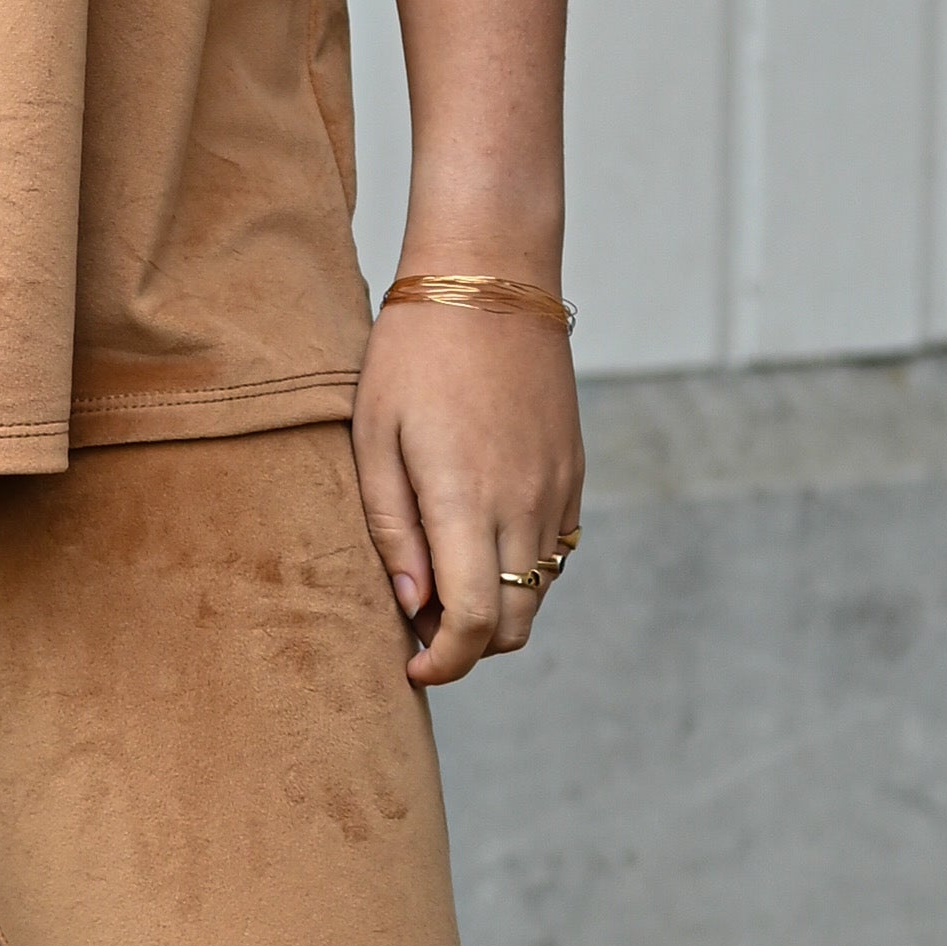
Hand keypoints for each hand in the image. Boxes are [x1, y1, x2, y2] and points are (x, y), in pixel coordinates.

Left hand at [351, 299, 583, 689]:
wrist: (490, 277)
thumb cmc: (413, 353)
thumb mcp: (374, 438)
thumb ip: (392, 530)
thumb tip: (413, 608)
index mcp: (467, 500)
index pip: (474, 623)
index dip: (444, 663)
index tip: (412, 667)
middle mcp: (524, 504)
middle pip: (514, 622)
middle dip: (468, 647)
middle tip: (419, 629)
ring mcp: (556, 488)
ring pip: (539, 590)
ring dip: (497, 608)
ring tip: (444, 582)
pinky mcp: (572, 469)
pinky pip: (555, 549)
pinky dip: (521, 568)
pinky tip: (478, 539)